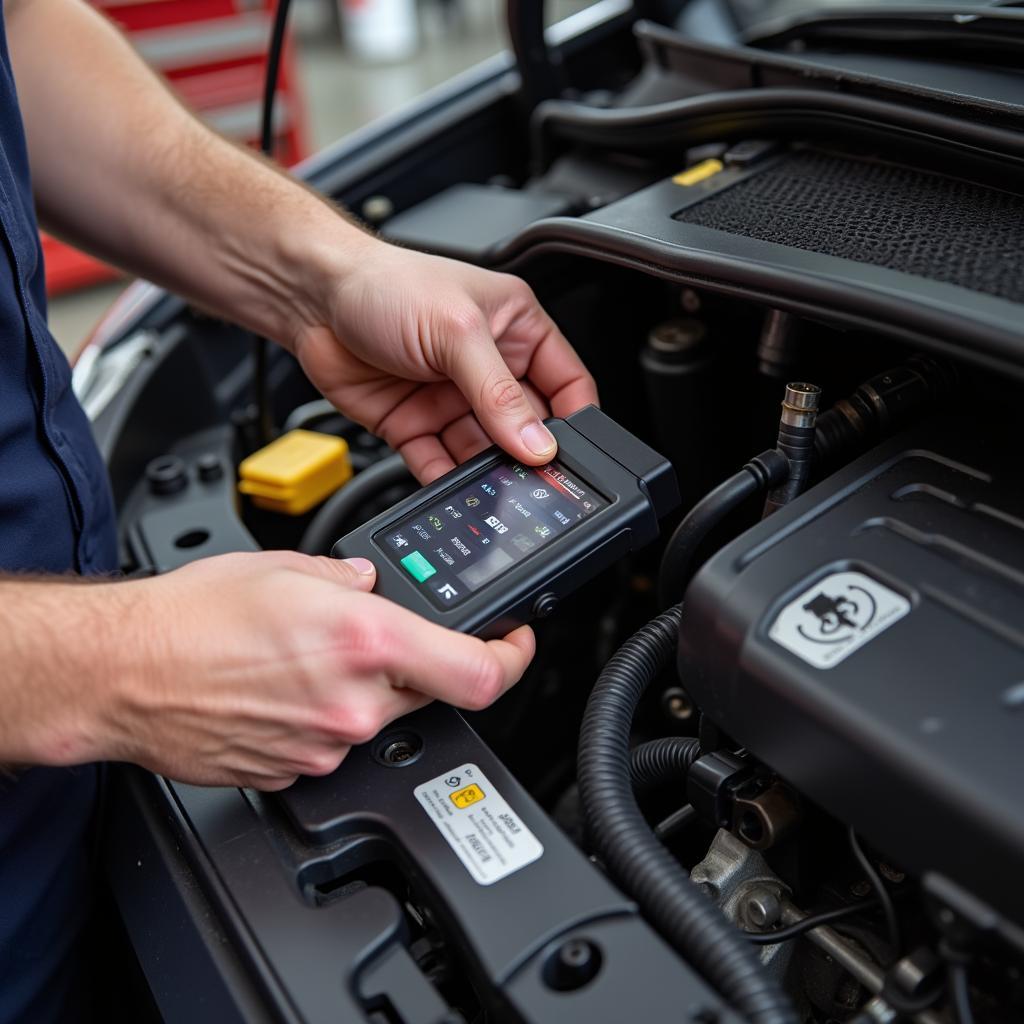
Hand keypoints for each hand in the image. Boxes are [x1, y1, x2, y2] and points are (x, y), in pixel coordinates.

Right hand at [64, 552, 533, 789]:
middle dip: (419, 665)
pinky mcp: (297, 770)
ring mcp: (326, 744)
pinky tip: (285, 690)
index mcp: (365, 641)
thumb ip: (350, 578)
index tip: (516, 643)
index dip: (514, 658)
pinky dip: (328, 716)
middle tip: (380, 639)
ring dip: (366, 691)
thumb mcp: (286, 567)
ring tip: (309, 660)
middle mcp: (354, 702)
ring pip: (381, 719)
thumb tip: (374, 587)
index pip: (481, 672)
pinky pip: (337, 742)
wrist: (122, 671)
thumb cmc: (192, 615)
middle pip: (432, 693)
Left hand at [292, 241, 597, 481]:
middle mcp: (486, 365)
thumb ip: (498, 393)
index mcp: (515, 328)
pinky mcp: (415, 424)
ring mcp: (450, 398)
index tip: (575, 454)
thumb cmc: (383, 283)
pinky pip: (439, 464)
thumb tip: (536, 442)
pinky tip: (455, 491)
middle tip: (533, 480)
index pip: (567, 382)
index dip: (575, 420)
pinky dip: (447, 482)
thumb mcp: (457, 332)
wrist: (310, 298)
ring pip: (483, 451)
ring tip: (494, 490)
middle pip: (525, 425)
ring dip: (488, 473)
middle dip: (528, 454)